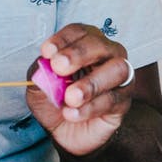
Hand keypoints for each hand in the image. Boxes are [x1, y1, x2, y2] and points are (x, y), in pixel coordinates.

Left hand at [26, 23, 133, 156]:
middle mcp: (106, 55)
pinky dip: (90, 108)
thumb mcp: (38, 84)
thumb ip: (41, 72)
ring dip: (91, 83)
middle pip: (101, 45)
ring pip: (118, 70)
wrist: (60, 130)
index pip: (79, 31)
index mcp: (83, 44)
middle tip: (59, 68)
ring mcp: (119, 78)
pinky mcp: (123, 102)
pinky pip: (113, 100)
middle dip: (79, 54)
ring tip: (70, 97)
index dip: (63, 39)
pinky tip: (71, 113)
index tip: (47, 52)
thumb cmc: (52, 98)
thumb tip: (45, 64)